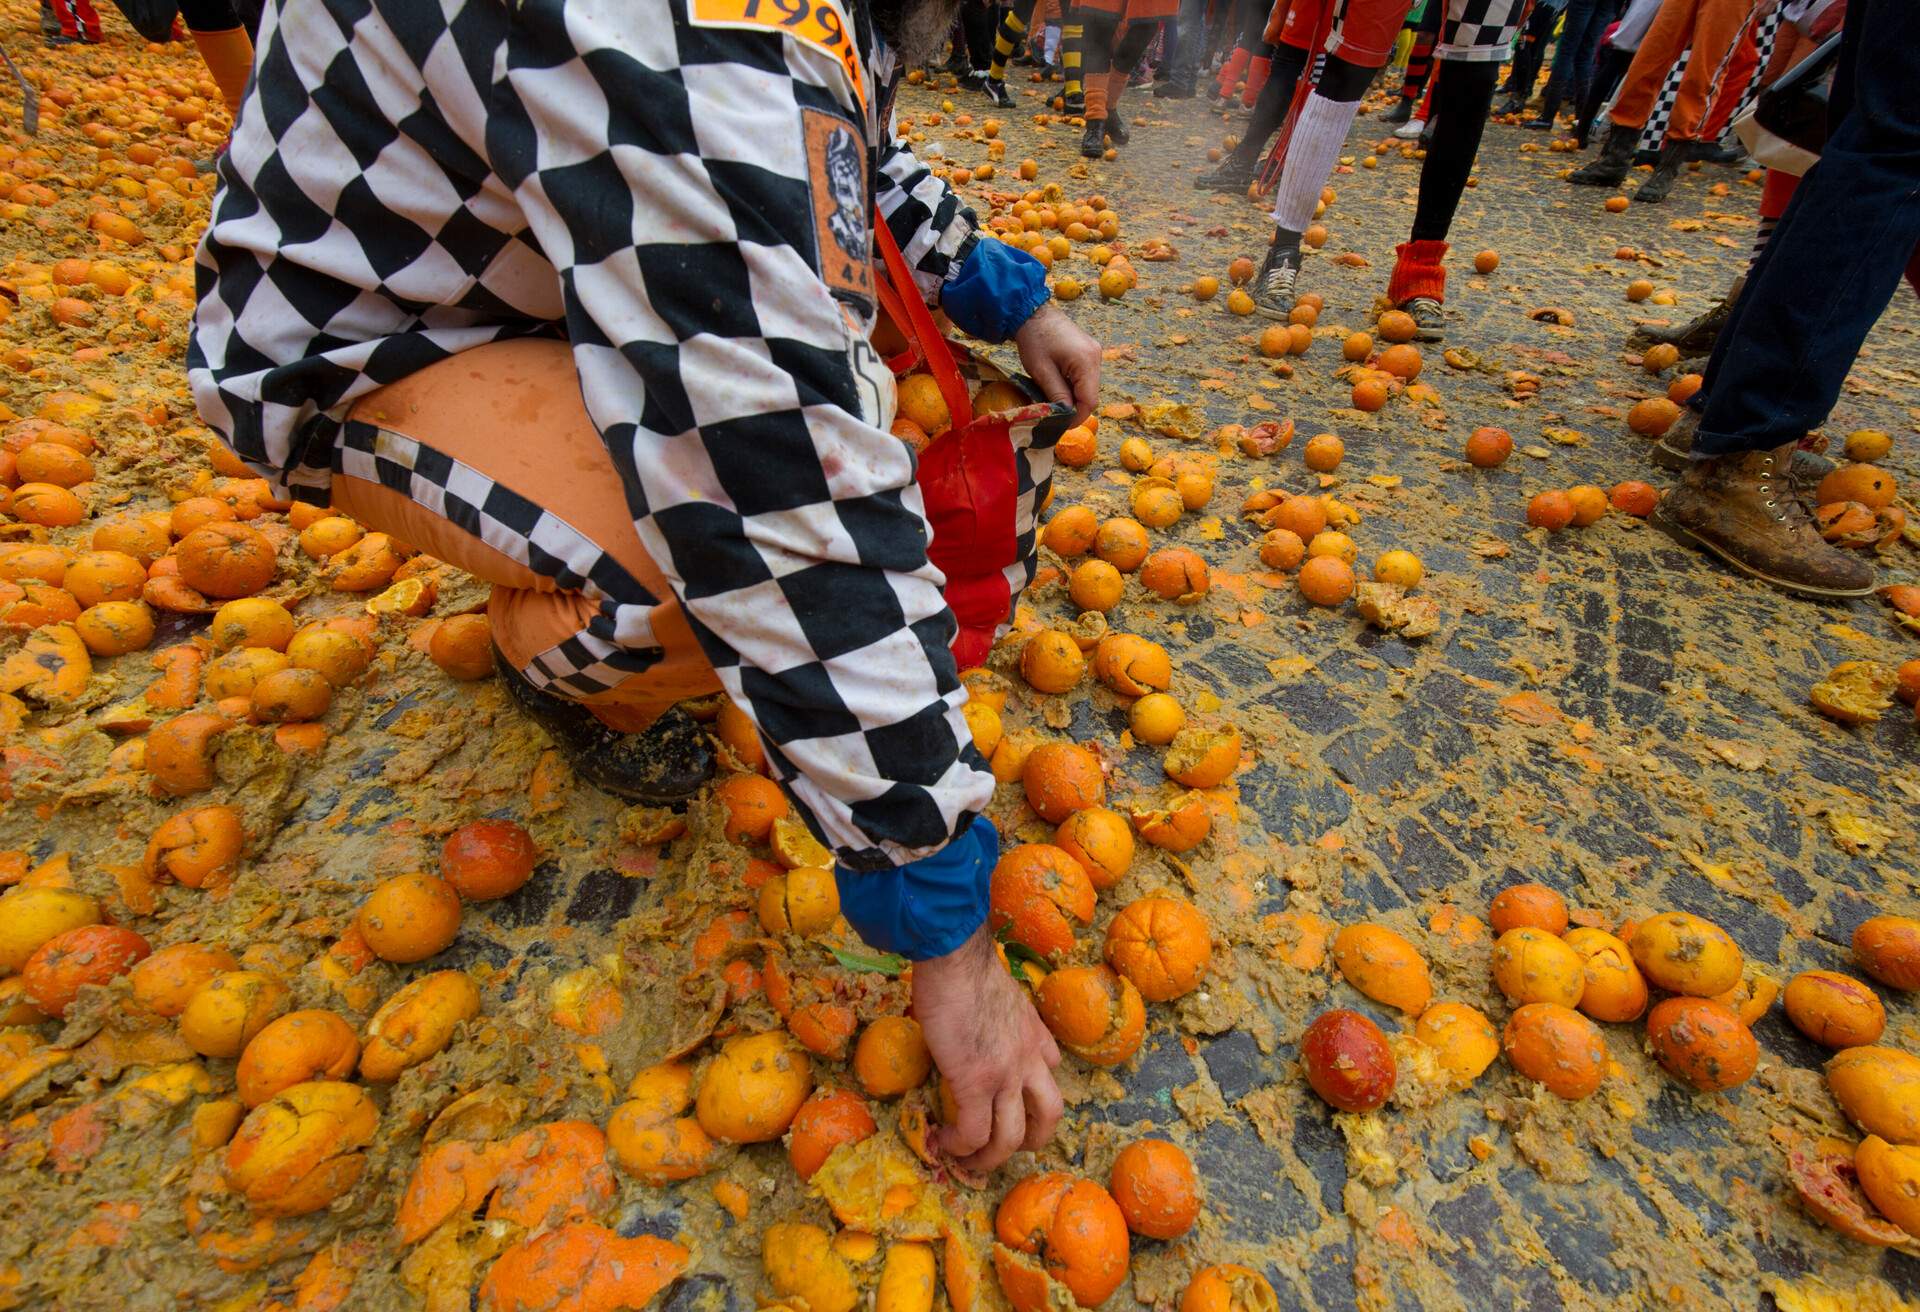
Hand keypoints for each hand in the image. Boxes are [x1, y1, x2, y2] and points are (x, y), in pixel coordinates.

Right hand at [912, 923, 1063, 1171]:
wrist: (955, 958)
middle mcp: (1029, 1058)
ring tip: (971, 1162)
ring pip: (1012, 1136)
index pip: (1051, 1067)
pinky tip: (945, 1144)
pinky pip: (973, 1131)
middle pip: (1050, 1115)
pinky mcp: (975, 1083)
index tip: (1013, 1096)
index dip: (1035, 1088)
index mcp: (1033, 1032)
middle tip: (1008, 1146)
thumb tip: (973, 1021)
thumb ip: (998, 1014)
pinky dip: (961, 1146)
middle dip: (1033, 1139)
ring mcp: (1005, 1075)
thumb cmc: (966, 964)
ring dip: (993, 1158)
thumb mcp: (999, 991)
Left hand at [1013, 303, 1100, 424]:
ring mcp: (1094, 352)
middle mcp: (1096, 356)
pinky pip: (1085, 376)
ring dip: (1073, 396)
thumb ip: (1057, 396)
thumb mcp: (1042, 372)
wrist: (1032, 312)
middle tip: (1055, 414)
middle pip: (1091, 394)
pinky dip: (1073, 385)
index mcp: (1086, 361)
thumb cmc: (1034, 340)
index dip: (1076, 417)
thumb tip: (1065, 416)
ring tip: (1053, 398)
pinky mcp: (1089, 351)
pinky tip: (1057, 384)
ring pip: (1088, 386)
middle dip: (1074, 407)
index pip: (1089, 401)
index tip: (1061, 425)